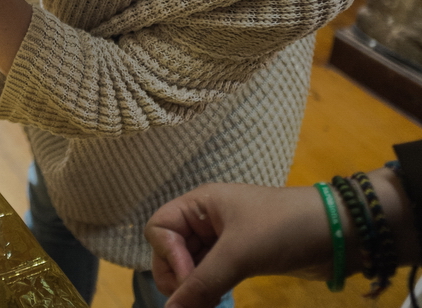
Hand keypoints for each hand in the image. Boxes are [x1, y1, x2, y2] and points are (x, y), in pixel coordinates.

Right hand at [145, 183, 334, 307]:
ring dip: (195, 288)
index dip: (167, 256)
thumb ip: (202, 284)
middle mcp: (206, 219)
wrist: (341, 232)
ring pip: (191, 266)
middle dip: (178, 276)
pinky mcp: (242, 257)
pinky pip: (212, 275)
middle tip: (197, 299)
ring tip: (207, 306)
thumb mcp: (240, 254)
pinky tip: (217, 303)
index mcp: (200, 204)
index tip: (191, 278)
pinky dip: (210, 291)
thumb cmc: (284, 229)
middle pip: (170, 250)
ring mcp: (224, 239)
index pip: (160, 229)